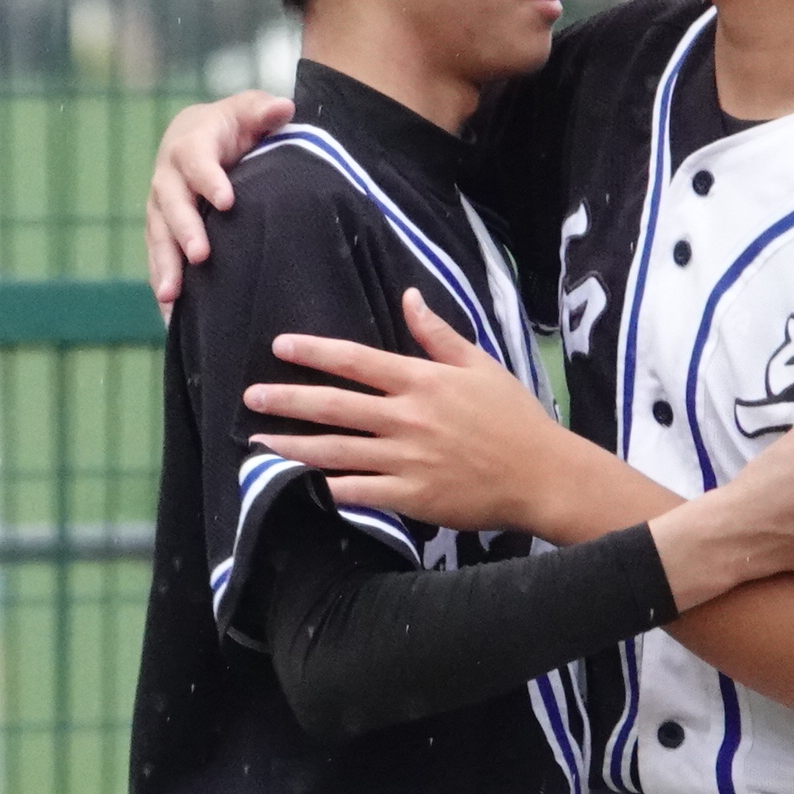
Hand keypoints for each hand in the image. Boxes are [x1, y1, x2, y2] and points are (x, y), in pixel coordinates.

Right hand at [144, 90, 293, 312]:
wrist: (198, 139)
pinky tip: (171, 318)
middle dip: (184, 230)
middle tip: (200, 256)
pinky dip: (163, 285)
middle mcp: (167, 178)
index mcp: (189, 146)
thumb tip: (283, 108)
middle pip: (172, 205)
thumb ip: (263, 111)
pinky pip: (157, 260)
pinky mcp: (160, 234)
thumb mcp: (247, 111)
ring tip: (172, 297)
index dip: (209, 180)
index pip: (196, 162)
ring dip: (164, 266)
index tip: (228, 201)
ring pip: (157, 238)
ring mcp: (159, 209)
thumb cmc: (230, 127)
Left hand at [246, 291, 565, 533]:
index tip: (280, 347)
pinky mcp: (410, 497)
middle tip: (250, 397)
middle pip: (334, 406)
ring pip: (335, 452)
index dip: (314, 353)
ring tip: (257, 440)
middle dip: (287, 400)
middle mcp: (408, 418)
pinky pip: (356, 492)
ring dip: (292, 446)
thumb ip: (437, 335)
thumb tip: (408, 297)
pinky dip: (323, 489)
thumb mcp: (480, 365)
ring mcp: (406, 460)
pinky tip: (294, 486)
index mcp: (423, 381)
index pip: (356, 361)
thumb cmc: (513, 418)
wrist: (542, 475)